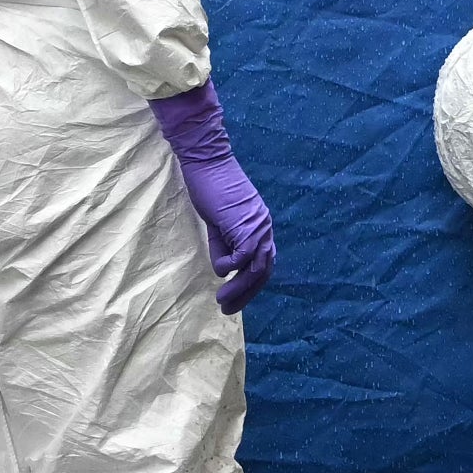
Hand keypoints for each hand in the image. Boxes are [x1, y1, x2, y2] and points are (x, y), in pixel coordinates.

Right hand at [148, 80, 276, 310]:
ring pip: (256, 268)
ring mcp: (258, 226)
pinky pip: (243, 256)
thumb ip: (223, 245)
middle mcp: (265, 228)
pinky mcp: (245, 225)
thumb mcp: (217, 223)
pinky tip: (219, 271)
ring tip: (221, 302)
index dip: (252, 285)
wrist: (207, 163)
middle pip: (264, 271)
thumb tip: (222, 270)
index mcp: (261, 226)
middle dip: (246, 293)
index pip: (264, 264)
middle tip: (228, 309)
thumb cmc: (209, 188)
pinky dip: (230, 267)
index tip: (236, 299)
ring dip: (239, 288)